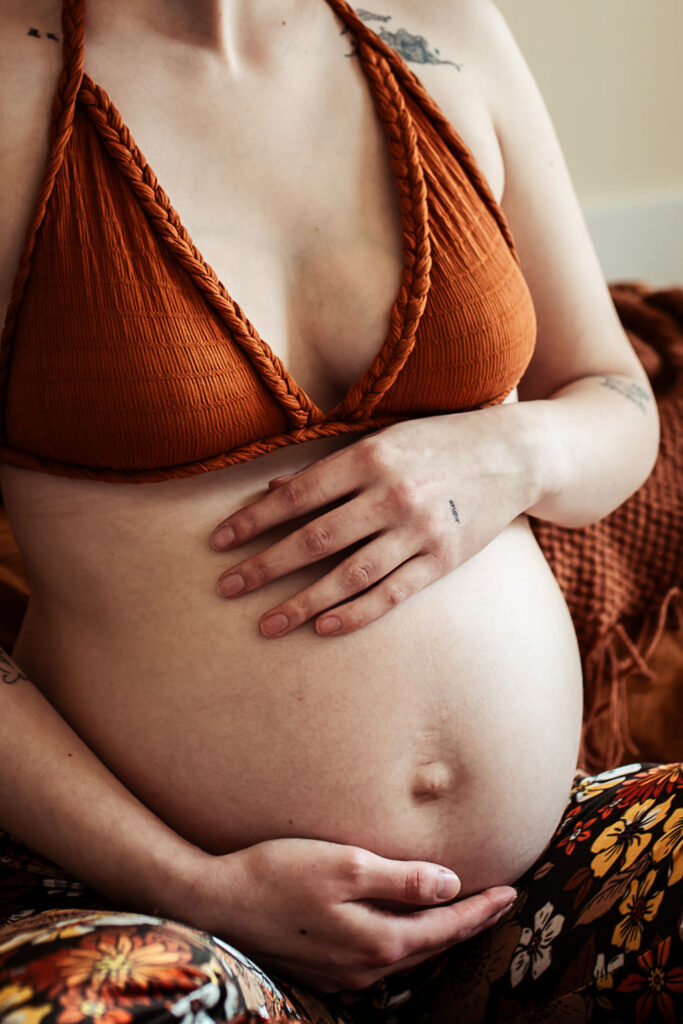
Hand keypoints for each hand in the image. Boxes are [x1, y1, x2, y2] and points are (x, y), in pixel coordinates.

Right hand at [190, 837, 516, 991]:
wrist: (215, 902)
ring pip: (405, 955)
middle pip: (431, 947)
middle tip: (497, 903)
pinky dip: (404, 941)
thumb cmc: (277, 873)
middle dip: (466, 925)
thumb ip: (400, 879)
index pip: (444, 927)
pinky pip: (379, 958)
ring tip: (460, 915)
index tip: (511, 893)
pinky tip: (404, 928)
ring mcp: (341, 972)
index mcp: (376, 941)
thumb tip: (450, 884)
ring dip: (436, 936)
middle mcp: (364, 966)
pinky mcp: (322, 967)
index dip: (479, 910)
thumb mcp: (344, 864)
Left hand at [211, 406, 535, 636]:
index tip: (219, 542)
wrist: (514, 454)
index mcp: (370, 456)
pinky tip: (323, 627)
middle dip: (264, 566)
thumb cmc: (437, 442)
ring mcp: (420, 530)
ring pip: (349, 575)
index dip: (253, 521)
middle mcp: (392, 493)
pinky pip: (392, 594)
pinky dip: (356, 613)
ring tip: (266, 624)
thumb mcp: (383, 439)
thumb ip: (330, 468)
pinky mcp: (444, 559)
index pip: (297, 495)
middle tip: (226, 588)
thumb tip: (271, 493)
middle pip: (315, 539)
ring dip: (302, 602)